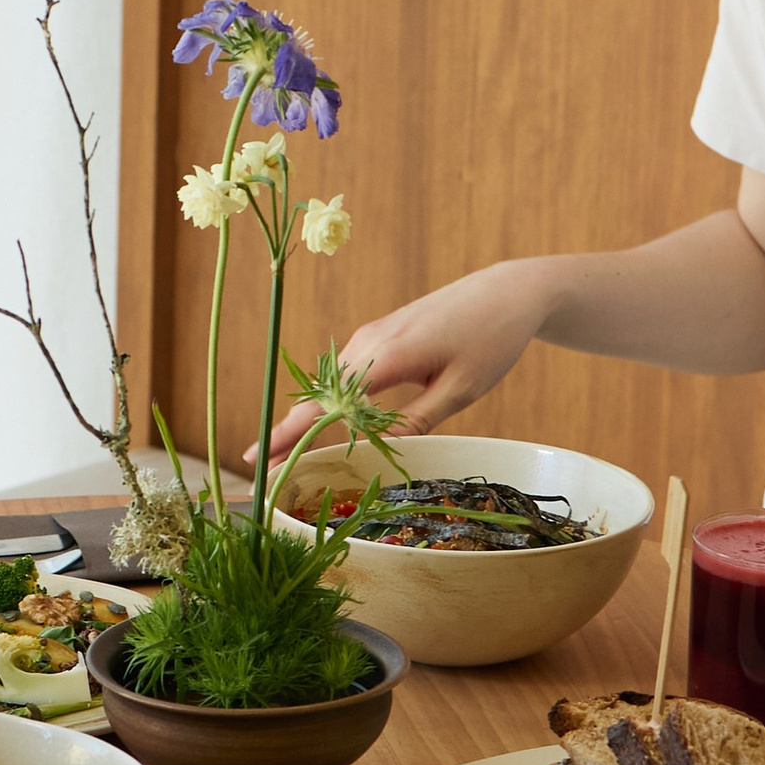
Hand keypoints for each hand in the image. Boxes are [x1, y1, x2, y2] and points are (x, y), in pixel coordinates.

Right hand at [267, 258, 556, 452]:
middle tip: (265, 473)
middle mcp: (368, 342)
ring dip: (312, 417)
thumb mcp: (461, 388)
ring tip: (290, 456)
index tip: (257, 459)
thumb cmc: (491, 338)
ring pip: (331, 384)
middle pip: (317, 395)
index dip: (290, 433)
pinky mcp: (381, 334)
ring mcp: (372, 335)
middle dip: (289, 433)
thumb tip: (379, 448)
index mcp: (387, 355)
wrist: (507, 291)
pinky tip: (331, 424)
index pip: (326, 403)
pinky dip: (334, 400)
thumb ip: (418, 419)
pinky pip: (348, 372)